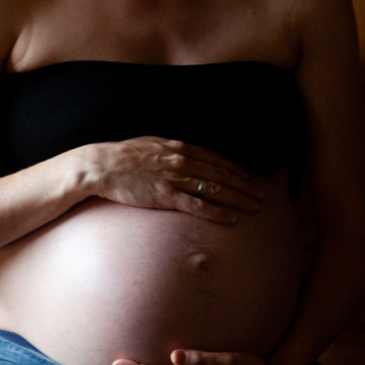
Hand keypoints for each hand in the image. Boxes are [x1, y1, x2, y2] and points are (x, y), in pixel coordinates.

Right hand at [91, 137, 263, 223]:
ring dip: (237, 199)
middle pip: (221, 175)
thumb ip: (171, 151)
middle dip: (244, 185)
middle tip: (262, 195)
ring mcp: (175, 179)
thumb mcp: (151, 145)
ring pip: (215, 190)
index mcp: (180, 148)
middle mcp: (183, 161)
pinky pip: (197, 206)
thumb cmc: (123, 156)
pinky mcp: (165, 196)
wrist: (102, 165)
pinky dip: (216, 212)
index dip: (235, 170)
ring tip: (254, 207)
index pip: (216, 160)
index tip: (249, 178)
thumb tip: (184, 155)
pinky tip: (230, 218)